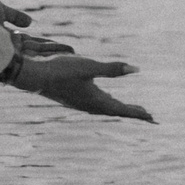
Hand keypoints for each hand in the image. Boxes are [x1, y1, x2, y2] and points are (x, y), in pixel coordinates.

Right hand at [9, 53, 152, 120]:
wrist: (32, 75)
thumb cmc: (60, 70)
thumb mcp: (89, 66)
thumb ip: (112, 68)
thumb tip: (136, 68)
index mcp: (95, 101)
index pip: (122, 109)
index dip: (138, 113)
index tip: (152, 118)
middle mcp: (89, 105)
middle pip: (117, 110)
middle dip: (133, 112)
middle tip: (149, 117)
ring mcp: (81, 102)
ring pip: (106, 107)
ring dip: (121, 108)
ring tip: (133, 109)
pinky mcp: (74, 97)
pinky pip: (97, 103)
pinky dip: (108, 103)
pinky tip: (105, 99)